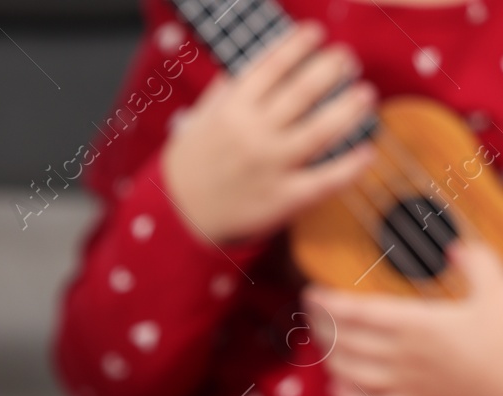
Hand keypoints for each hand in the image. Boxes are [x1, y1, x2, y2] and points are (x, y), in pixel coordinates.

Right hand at [162, 22, 375, 244]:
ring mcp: (269, 166)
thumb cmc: (191, 164)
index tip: (315, 32)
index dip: (297, 44)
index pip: (270, 66)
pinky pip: (324, 180)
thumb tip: (258, 62)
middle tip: (346, 58)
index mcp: (230, 111)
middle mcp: (252, 135)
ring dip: (349, 108)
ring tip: (364, 93)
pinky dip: (350, 166)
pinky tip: (367, 152)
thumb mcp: (199, 120)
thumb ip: (227, 91)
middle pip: (302, 92)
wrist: (176, 216)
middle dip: (331, 68)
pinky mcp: (281, 198)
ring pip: (321, 131)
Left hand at [306, 242, 502, 395]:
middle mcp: (403, 356)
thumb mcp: (498, 292)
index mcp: (418, 323)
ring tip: (322, 343)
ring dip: (328, 357)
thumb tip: (454, 243)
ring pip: (347, 373)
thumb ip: (475, 262)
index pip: (356, 312)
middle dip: (320, 326)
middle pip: (343, 341)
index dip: (327, 303)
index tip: (311, 293)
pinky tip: (337, 386)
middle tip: (312, 314)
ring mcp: (404, 387)